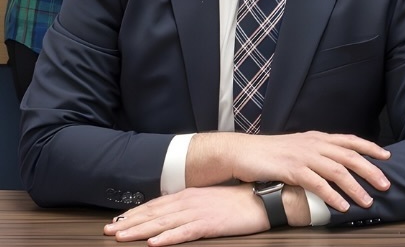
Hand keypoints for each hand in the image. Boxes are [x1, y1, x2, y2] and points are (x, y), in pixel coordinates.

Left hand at [103, 183, 278, 243]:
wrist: (263, 199)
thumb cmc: (237, 203)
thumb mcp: (210, 201)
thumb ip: (190, 206)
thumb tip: (171, 215)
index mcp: (191, 195)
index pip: (157, 204)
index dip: (136, 213)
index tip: (117, 220)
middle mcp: (191, 201)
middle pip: (155, 213)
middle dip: (131, 222)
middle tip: (109, 230)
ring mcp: (200, 212)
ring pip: (164, 223)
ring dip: (141, 230)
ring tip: (122, 236)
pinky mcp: (211, 224)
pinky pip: (186, 232)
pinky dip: (169, 237)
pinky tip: (155, 243)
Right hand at [186, 131, 390, 212]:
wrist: (244, 152)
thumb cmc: (272, 153)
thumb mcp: (299, 148)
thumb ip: (317, 153)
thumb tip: (336, 163)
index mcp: (318, 138)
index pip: (350, 140)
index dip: (370, 147)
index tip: (387, 156)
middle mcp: (314, 144)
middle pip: (349, 155)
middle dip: (370, 170)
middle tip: (385, 184)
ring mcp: (304, 156)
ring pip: (337, 170)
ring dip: (355, 187)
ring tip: (368, 201)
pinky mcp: (292, 170)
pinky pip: (317, 183)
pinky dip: (332, 195)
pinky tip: (341, 206)